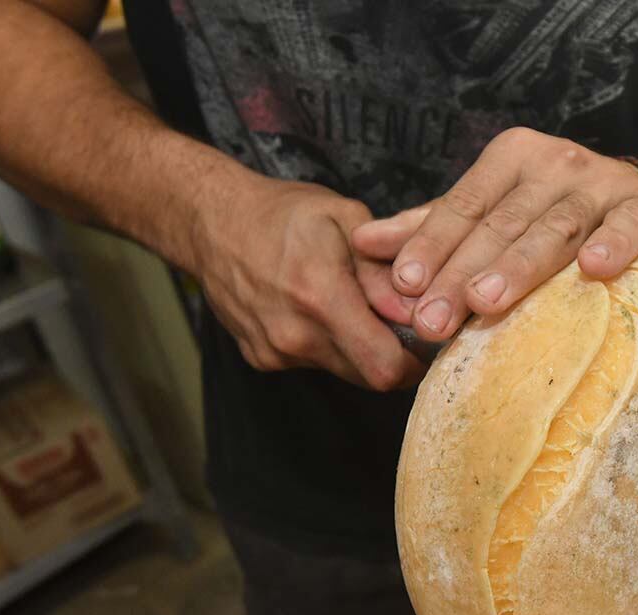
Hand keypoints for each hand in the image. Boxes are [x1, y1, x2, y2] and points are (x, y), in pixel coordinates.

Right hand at [191, 174, 424, 389]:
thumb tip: (414, 313)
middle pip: (369, 377)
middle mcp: (294, 334)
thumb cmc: (284, 213)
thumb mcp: (344, 219)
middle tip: (397, 323)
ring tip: (354, 308)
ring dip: (360, 350)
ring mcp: (275, 351)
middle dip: (393, 356)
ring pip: (344, 371)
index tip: (426, 337)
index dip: (415, 360)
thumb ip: (382, 272)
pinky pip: (314, 363)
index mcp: (320, 296)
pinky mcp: (262, 358)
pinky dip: (329, 345)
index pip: (385, 367)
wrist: (211, 221)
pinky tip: (318, 311)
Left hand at [351, 127, 637, 341]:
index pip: (462, 207)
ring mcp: (600, 185)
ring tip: (486, 302)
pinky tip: (593, 269)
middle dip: (463, 274)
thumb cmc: (554, 210)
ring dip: (520, 266)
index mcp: (509, 159)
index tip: (405, 287)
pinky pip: (626, 228)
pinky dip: (612, 246)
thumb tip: (362, 242)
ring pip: (554, 228)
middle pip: (500, 225)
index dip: (431, 246)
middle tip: (433, 322)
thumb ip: (433, 225)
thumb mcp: (493, 208)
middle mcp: (553, 163)